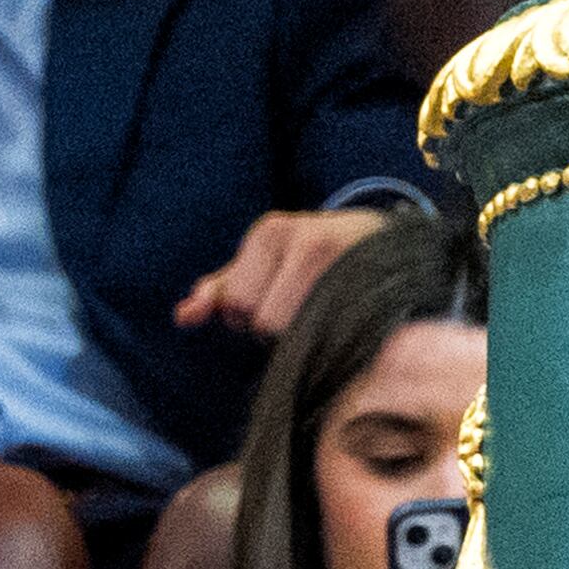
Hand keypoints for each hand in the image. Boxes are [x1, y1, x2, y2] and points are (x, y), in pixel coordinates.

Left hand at [176, 207, 395, 337]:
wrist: (385, 240)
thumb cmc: (309, 254)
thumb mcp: (261, 263)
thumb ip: (220, 291)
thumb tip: (183, 316)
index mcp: (272, 230)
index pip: (236, 304)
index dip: (249, 314)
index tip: (276, 296)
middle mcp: (310, 239)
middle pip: (265, 320)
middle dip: (274, 325)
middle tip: (300, 304)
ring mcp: (347, 261)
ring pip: (298, 331)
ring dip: (303, 334)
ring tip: (321, 309)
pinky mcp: (377, 284)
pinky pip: (335, 334)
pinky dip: (332, 338)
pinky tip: (341, 321)